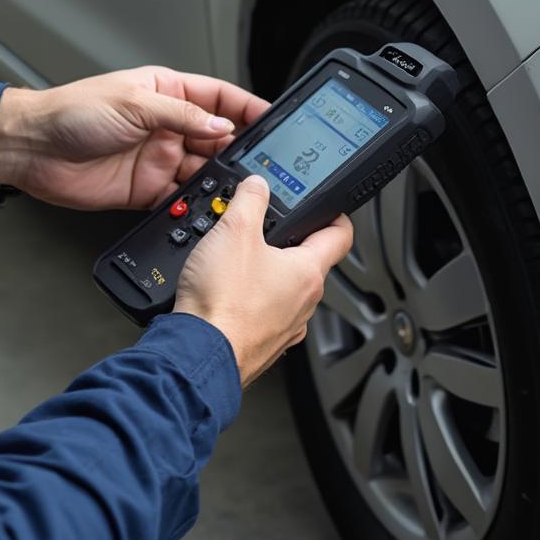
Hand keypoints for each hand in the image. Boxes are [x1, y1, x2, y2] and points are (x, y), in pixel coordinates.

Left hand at [0, 67, 269, 210]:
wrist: (33, 150)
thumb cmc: (71, 111)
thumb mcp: (133, 103)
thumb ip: (181, 116)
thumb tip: (220, 125)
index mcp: (166, 92)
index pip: (219, 98)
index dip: (247, 108)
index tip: (273, 120)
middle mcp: (167, 125)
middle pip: (217, 138)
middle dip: (240, 150)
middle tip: (262, 164)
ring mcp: (158, 158)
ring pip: (203, 171)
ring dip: (219, 180)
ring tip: (238, 188)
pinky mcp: (146, 189)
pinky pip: (180, 198)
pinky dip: (195, 203)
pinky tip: (207, 206)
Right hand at [174, 175, 353, 386]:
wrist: (199, 354)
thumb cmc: (223, 302)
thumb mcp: (235, 232)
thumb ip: (250, 200)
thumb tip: (257, 185)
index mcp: (308, 272)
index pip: (340, 234)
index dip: (334, 213)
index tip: (326, 206)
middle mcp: (304, 303)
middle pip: (307, 262)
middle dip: (286, 243)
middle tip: (263, 229)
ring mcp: (285, 327)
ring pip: (284, 291)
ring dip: (265, 274)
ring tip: (236, 261)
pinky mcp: (262, 344)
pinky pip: (262, 314)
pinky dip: (249, 301)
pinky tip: (226, 294)